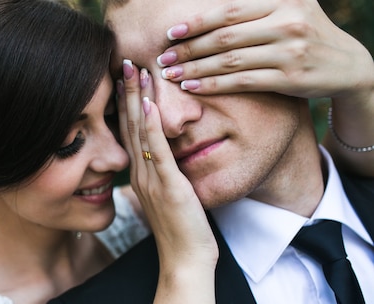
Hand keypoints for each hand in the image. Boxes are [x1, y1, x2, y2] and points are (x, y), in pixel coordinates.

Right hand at [117, 60, 216, 270]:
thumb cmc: (180, 233)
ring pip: (139, 133)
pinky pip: (158, 151)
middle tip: (123, 62)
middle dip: (125, 92)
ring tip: (134, 71)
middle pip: (128, 126)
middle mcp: (140, 175)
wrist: (184, 262)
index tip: (124, 78)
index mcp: (140, 176)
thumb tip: (161, 163)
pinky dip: (152, 126)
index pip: (129, 133)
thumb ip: (161, 178)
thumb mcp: (167, 200)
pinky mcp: (168, 186)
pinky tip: (148, 104)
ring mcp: (151, 180)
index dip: (125, 104)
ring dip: (136, 99)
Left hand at [156, 0, 373, 99]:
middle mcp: (288, 20)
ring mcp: (290, 50)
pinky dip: (213, 85)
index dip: (197, 22)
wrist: (347, 65)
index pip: (229, 10)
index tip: (171, 32)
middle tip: (163, 56)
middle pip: (225, 35)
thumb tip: (213, 5)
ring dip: (194, 68)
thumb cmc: (306, 36)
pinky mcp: (289, 77)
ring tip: (171, 73)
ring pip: (229, 60)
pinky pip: (241, 81)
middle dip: (189, 47)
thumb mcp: (290, 9)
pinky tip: (192, 87)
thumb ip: (256, 7)